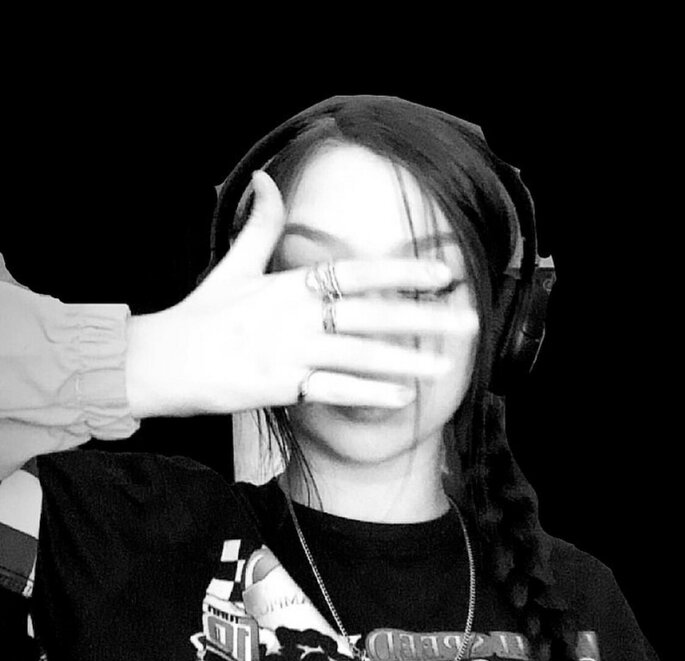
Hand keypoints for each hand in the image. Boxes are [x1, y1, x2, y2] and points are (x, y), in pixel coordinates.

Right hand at [125, 171, 476, 419]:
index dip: (401, 271)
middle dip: (422, 315)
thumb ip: (258, 226)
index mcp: (286, 284)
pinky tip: (402, 397)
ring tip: (447, 365)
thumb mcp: (231, 266)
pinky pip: (331, 390)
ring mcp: (286, 352)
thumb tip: (267, 179)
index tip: (443, 273)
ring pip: (357, 354)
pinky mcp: (277, 387)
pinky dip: (367, 393)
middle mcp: (292, 315)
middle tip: (468, 320)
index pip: (354, 271)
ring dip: (405, 358)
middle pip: (369, 312)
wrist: (157, 364)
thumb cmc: (199, 317)